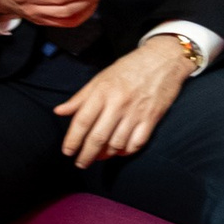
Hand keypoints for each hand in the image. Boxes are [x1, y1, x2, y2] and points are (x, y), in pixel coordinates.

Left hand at [52, 34, 192, 167]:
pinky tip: (120, 151)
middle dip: (87, 154)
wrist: (164, 59)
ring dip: (106, 155)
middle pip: (98, 137)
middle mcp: (119, 103)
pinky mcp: (152, 117)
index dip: (73, 139)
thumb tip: (59, 111)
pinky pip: (137, 142)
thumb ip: (81, 97)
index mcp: (103, 92)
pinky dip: (127, 151)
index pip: (82, 121)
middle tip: (81, 163)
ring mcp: (137, 112)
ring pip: (117, 143)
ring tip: (99, 157)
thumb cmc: (131, 67)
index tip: (68, 151)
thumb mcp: (102, 77)